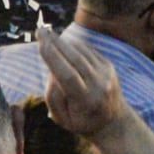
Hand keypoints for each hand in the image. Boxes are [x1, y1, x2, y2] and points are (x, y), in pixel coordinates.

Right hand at [32, 24, 128, 145]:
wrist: (114, 122)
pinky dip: (74, 44)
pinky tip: (62, 40)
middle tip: (40, 30)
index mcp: (86, 101)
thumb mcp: (62, 120)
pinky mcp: (109, 66)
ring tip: (47, 33)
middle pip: (75, 59)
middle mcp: (99, 85)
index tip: (40, 44)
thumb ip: (53, 98)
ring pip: (82, 52)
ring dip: (64, 41)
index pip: (67, 76)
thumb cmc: (82, 122)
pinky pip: (89, 51)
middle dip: (55, 43)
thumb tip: (51, 73)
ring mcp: (107, 74)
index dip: (53, 58)